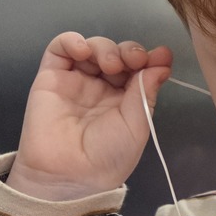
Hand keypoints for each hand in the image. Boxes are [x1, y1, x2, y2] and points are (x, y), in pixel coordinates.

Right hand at [7, 33, 171, 200]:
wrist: (70, 174)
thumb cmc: (108, 156)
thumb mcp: (137, 124)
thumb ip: (146, 91)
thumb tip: (163, 62)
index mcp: (125, 100)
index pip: (138, 69)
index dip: (149, 59)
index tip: (161, 57)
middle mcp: (102, 87)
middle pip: (118, 54)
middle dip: (130, 51)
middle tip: (134, 60)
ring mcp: (76, 80)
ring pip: (93, 47)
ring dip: (105, 47)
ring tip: (110, 65)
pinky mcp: (51, 77)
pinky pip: (60, 48)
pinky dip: (72, 40)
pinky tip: (83, 50)